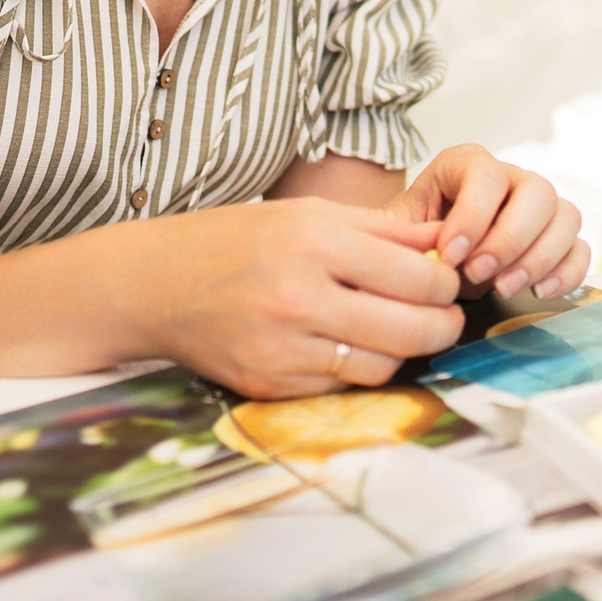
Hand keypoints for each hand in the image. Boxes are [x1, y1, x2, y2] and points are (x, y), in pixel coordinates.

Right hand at [130, 198, 464, 399]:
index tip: (448, 282)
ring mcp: (283, 349)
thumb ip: (384, 230)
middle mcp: (300, 298)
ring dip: (404, 352)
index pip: (417, 278)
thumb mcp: (309, 214)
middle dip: (443, 326)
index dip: (446, 284)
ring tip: (401, 329)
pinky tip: (353, 344)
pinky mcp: (269, 385)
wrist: (153, 284)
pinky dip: (357, 368)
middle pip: (412, 330)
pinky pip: (340, 385)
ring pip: (382, 366)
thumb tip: (445, 243)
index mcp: (316, 244)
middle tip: (446, 316)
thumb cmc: (234, 241)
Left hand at [390, 144, 588, 300]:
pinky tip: (538, 292)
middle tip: (478, 273)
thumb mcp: (402, 232)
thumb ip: (417, 237)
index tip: (450, 254)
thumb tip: (439, 253)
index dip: (472, 214)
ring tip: (504, 289)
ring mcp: (541, 208)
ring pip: (566, 217)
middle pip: (537, 191)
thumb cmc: (415, 239)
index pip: (486, 174)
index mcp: (468, 164)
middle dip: (510, 239)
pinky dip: (567, 272)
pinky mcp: (558, 239)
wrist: (429, 259)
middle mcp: (513, 178)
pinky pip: (580, 248)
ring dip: (539, 258)